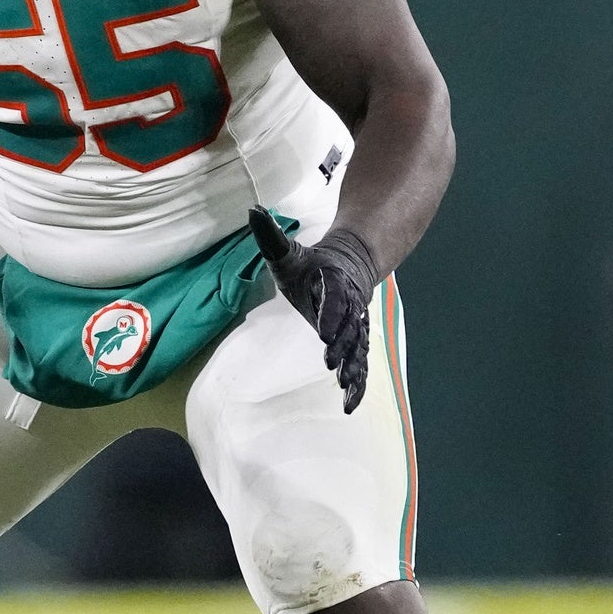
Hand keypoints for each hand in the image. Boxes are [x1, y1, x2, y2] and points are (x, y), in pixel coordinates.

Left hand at [249, 207, 380, 413]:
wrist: (351, 266)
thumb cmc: (313, 265)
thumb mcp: (289, 251)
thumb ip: (270, 236)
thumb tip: (252, 211)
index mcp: (333, 281)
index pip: (332, 296)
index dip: (330, 311)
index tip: (325, 330)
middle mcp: (348, 306)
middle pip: (348, 326)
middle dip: (342, 344)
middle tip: (334, 362)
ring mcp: (354, 325)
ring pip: (357, 347)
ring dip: (353, 367)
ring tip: (347, 388)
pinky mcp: (356, 341)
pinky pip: (360, 362)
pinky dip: (358, 382)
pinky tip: (351, 403)